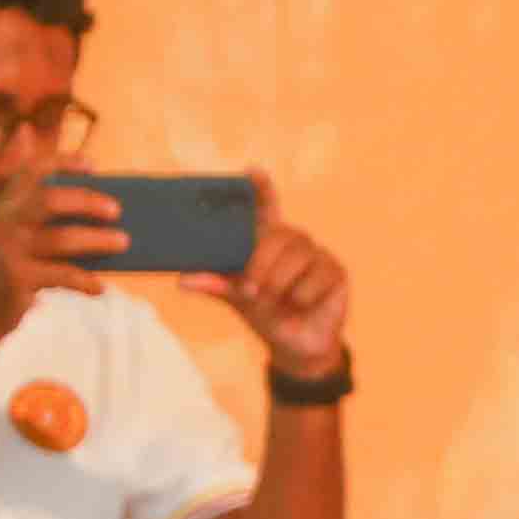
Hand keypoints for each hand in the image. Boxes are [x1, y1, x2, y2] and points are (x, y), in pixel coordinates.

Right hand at [0, 172, 122, 342]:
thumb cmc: (10, 276)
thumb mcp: (22, 246)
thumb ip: (49, 229)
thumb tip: (106, 224)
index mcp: (3, 208)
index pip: (30, 172)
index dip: (60, 163)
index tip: (92, 164)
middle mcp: (2, 222)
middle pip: (51, 200)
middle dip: (87, 201)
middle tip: (117, 210)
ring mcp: (7, 249)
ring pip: (63, 238)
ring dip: (98, 240)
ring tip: (124, 242)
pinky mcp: (16, 277)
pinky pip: (63, 275)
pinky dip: (85, 281)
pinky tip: (100, 289)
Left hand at [226, 189, 352, 379]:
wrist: (295, 346)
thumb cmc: (265, 314)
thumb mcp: (237, 299)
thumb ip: (216, 284)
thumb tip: (183, 279)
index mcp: (267, 242)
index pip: (265, 208)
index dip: (260, 189)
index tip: (251, 172)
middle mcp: (293, 242)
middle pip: (280, 234)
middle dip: (262, 262)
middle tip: (251, 290)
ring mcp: (317, 255)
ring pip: (299, 254)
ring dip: (281, 281)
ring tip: (274, 300)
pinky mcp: (336, 271)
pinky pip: (319, 274)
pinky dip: (304, 294)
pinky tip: (302, 304)